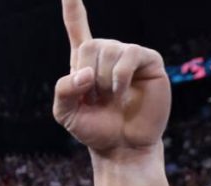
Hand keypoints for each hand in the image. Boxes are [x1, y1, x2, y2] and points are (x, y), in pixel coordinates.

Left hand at [53, 0, 170, 156]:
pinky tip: (121, 94)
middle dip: (86, 77)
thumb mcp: (65, 113)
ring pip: (107, 51)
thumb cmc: (94, 130)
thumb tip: (85, 73)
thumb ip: (63, 90)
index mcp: (84, 63)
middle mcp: (107, 54)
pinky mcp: (148, 61)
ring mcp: (128, 56)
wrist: (121, 147)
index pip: (77, 29)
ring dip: (103, 82)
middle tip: (96, 98)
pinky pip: (127, 57)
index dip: (73, 9)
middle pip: (88, 45)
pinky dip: (119, 79)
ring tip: (110, 98)